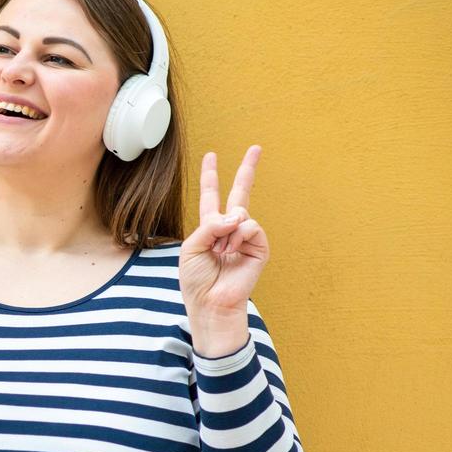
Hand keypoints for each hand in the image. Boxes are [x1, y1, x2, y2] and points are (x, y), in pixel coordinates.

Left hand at [180, 145, 269, 317]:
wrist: (210, 303)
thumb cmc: (196, 280)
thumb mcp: (192, 247)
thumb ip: (210, 225)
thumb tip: (238, 214)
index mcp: (209, 228)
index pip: (210, 196)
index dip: (210, 176)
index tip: (211, 156)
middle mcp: (229, 230)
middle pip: (239, 193)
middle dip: (247, 170)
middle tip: (256, 148)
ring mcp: (246, 238)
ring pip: (240, 213)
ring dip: (226, 232)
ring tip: (220, 252)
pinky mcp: (259, 247)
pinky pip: (251, 226)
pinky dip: (239, 236)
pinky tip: (231, 250)